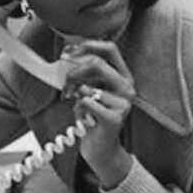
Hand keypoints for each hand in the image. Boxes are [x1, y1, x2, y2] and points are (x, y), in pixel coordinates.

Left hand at [61, 40, 134, 187]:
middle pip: (97, 64)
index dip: (88, 45)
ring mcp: (124, 103)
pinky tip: (84, 119)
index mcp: (123, 75)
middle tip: (64, 82)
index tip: (68, 51)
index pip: (110, 48)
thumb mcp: (88, 90)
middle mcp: (127, 86)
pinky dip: (78, 110)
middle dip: (73, 71)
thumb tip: (66, 55)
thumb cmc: (92, 118)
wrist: (99, 148)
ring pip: (88, 87)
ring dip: (75, 96)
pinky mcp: (115, 118)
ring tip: (78, 107)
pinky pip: (86, 103)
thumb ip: (84, 73)